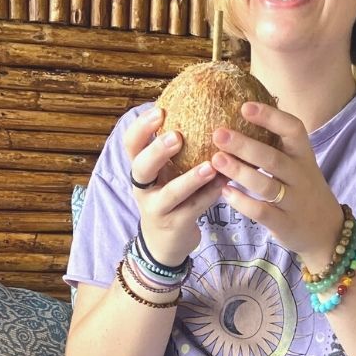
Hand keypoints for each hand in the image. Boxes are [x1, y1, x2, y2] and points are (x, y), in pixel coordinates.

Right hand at [123, 106, 225, 266]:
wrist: (165, 245)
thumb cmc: (171, 200)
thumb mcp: (167, 175)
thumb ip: (177, 152)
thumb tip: (204, 110)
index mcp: (141, 170)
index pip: (131, 145)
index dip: (141, 127)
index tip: (159, 110)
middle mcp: (144, 188)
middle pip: (142, 167)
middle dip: (158, 150)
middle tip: (177, 136)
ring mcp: (157, 209)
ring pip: (170, 193)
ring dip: (190, 179)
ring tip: (210, 166)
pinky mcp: (175, 225)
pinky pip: (193, 209)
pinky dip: (209, 196)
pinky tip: (224, 185)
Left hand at [210, 101, 344, 270]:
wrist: (327, 231)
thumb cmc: (304, 191)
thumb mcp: (300, 165)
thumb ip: (278, 147)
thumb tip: (242, 114)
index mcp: (305, 157)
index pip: (293, 130)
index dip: (271, 117)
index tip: (245, 107)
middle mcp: (301, 177)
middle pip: (274, 158)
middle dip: (245, 145)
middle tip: (218, 134)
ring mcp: (294, 202)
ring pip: (266, 185)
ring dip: (240, 172)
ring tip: (216, 160)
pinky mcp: (285, 224)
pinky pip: (262, 212)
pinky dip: (242, 202)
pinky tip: (224, 192)